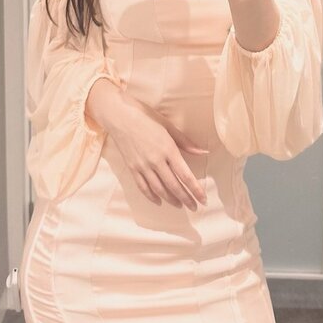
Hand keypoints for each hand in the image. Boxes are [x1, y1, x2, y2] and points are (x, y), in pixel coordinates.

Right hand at [106, 93, 209, 208]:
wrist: (119, 115)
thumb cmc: (145, 116)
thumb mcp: (168, 126)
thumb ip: (185, 141)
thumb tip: (203, 152)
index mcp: (168, 149)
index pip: (186, 175)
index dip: (196, 190)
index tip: (203, 199)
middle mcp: (156, 161)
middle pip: (174, 186)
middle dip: (186, 199)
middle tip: (194, 207)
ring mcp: (142, 166)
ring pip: (159, 189)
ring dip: (171, 200)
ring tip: (180, 205)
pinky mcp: (132, 168)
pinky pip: (143, 187)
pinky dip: (151, 196)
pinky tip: (159, 201)